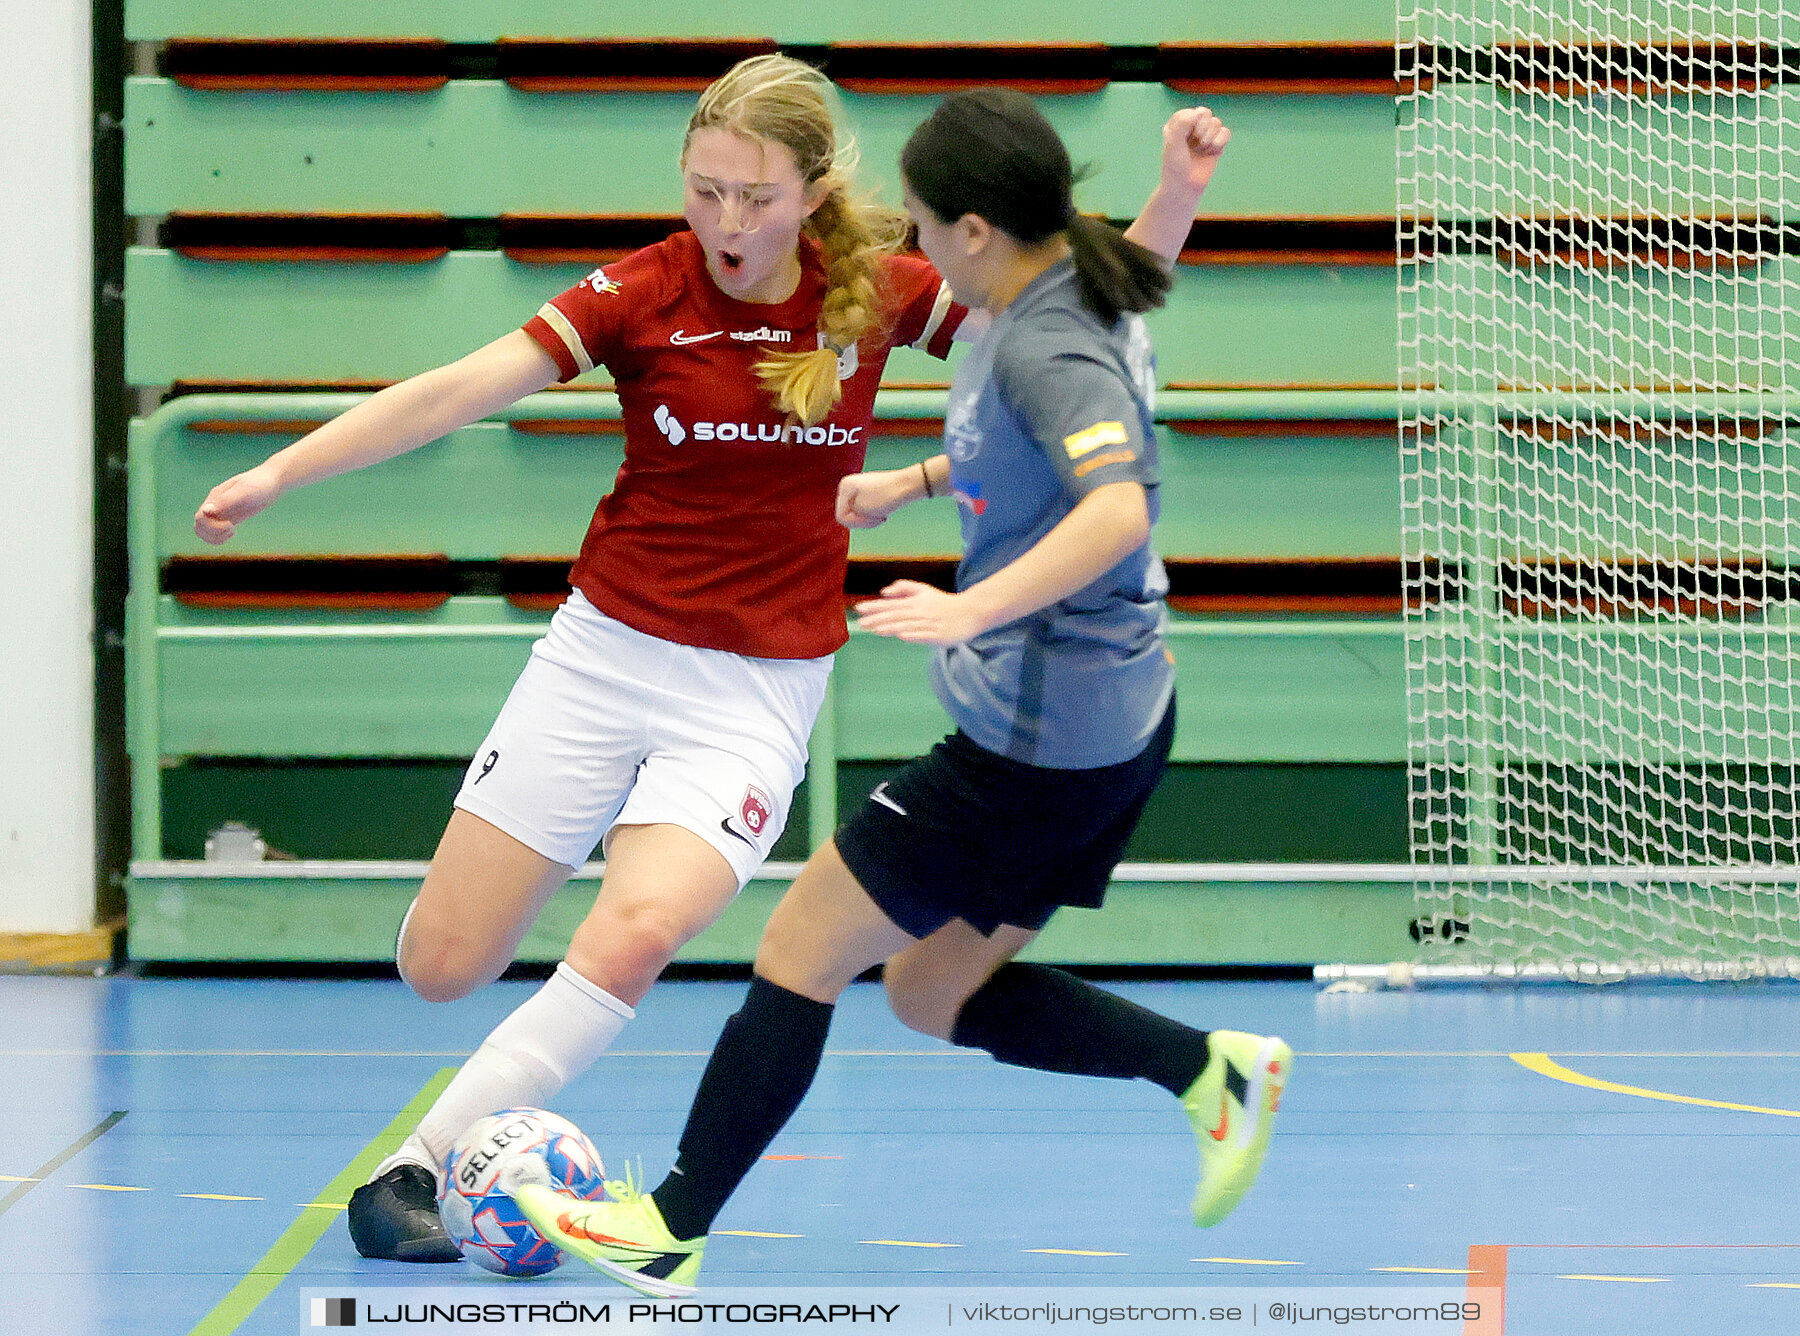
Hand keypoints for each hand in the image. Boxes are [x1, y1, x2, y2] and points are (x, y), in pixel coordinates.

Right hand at [194, 465, 282, 544]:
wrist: (271, 482)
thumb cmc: (259, 484)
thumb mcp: (244, 491)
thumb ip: (225, 501)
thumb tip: (206, 510)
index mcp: (214, 498)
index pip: (200, 518)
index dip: (212, 526)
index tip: (231, 524)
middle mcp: (215, 506)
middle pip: (199, 527)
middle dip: (213, 533)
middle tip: (232, 528)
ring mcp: (221, 512)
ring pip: (204, 531)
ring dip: (215, 537)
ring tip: (232, 531)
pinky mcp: (230, 518)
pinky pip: (216, 532)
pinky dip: (220, 537)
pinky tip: (233, 532)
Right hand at [836, 468, 921, 529]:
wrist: (909, 486)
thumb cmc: (886, 496)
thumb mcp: (862, 511)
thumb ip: (849, 517)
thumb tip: (846, 516)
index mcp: (845, 486)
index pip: (841, 517)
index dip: (856, 523)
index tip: (872, 518)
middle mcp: (850, 485)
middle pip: (849, 515)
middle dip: (863, 520)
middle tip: (879, 518)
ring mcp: (860, 488)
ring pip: (859, 514)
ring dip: (870, 518)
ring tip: (882, 513)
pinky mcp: (871, 492)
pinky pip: (867, 510)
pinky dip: (875, 514)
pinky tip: (885, 511)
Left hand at [854, 580, 991, 645]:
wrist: (970, 612)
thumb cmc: (943, 603)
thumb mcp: (924, 590)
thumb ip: (904, 588)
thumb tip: (884, 592)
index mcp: (915, 602)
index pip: (890, 604)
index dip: (874, 606)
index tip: (859, 608)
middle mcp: (920, 612)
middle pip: (896, 615)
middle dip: (877, 618)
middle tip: (860, 622)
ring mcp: (929, 624)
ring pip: (907, 625)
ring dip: (891, 627)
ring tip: (876, 629)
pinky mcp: (939, 635)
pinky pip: (924, 635)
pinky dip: (913, 634)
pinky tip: (902, 636)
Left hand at [1158, 106, 1230, 197]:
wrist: (1185, 186)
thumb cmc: (1175, 166)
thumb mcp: (1173, 142)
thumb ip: (1182, 123)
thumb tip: (1198, 113)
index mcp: (1178, 123)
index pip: (1191, 112)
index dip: (1191, 124)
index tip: (1185, 139)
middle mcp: (1191, 126)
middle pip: (1206, 113)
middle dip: (1202, 130)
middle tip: (1194, 145)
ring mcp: (1205, 134)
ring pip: (1216, 122)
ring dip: (1209, 138)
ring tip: (1201, 150)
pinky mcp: (1216, 143)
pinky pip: (1226, 132)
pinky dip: (1220, 142)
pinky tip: (1212, 152)